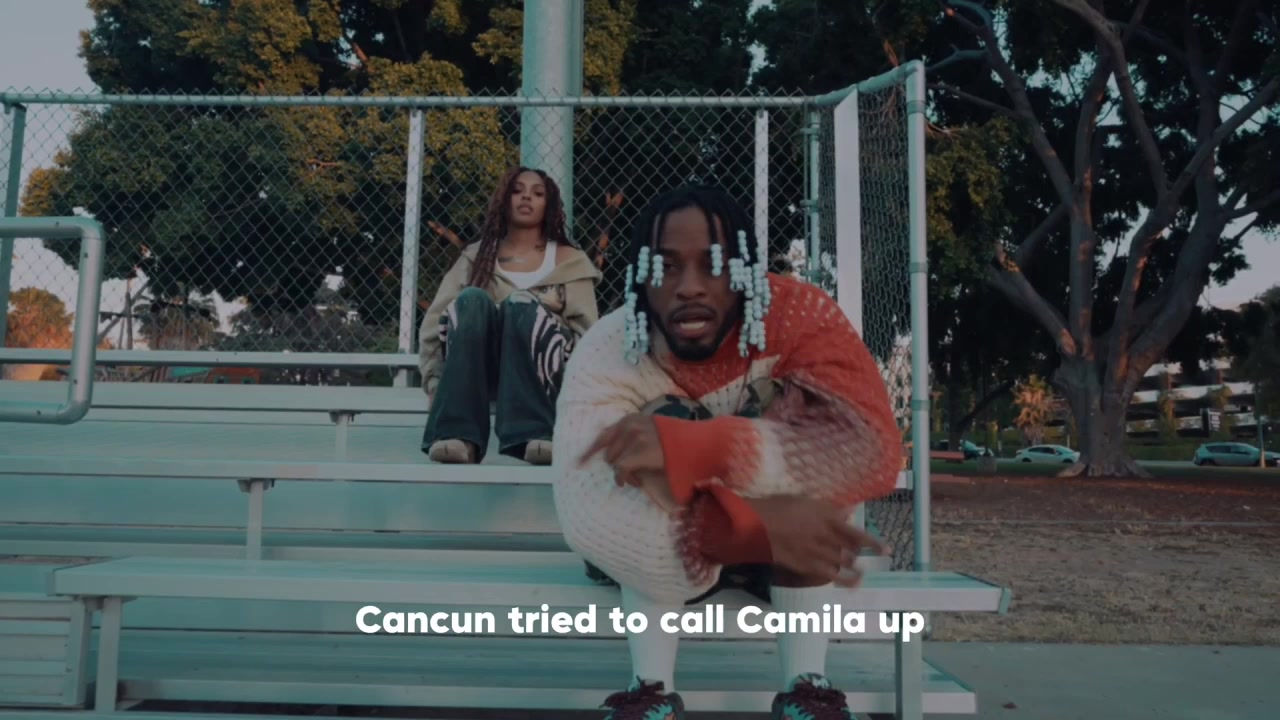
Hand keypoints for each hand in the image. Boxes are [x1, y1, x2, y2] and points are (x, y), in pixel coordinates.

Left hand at [578, 414, 675, 509]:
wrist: (695, 444)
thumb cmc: (674, 442)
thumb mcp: (649, 430)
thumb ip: (631, 434)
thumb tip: (610, 451)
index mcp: (630, 419)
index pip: (602, 435)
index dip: (589, 451)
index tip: (578, 463)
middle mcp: (629, 425)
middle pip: (608, 453)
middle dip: (617, 465)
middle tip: (632, 473)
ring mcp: (634, 438)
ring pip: (614, 463)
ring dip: (623, 473)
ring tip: (637, 476)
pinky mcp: (639, 452)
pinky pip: (620, 470)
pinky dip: (623, 478)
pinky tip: (632, 482)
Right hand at [746, 496, 888, 587]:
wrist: (757, 524)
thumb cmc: (777, 507)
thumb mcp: (804, 501)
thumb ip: (827, 508)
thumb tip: (848, 510)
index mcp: (827, 517)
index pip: (856, 532)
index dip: (873, 543)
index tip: (887, 550)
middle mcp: (827, 535)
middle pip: (851, 548)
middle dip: (861, 553)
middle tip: (867, 557)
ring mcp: (818, 551)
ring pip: (844, 561)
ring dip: (854, 566)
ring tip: (862, 572)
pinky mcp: (808, 565)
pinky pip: (831, 575)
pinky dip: (845, 580)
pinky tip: (855, 584)